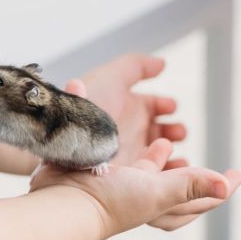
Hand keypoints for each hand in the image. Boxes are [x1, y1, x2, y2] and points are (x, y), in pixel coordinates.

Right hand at [30, 139, 240, 237]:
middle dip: (191, 178)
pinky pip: (124, 156)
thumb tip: (228, 186)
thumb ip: (191, 185)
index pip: (198, 199)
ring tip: (165, 143)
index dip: (220, 187)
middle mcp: (141, 196)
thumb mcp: (158, 191)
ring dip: (161, 162)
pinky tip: (133, 130)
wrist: (62, 202)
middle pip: (176, 190)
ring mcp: (119, 184)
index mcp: (159, 203)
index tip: (239, 175)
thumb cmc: (111, 201)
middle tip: (204, 166)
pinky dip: (133, 146)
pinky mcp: (99, 169)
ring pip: (149, 174)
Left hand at [66, 54, 186, 167]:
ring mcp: (128, 153)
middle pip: (160, 130)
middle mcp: (129, 130)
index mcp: (127, 107)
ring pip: (159, 153)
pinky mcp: (126, 175)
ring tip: (177, 155)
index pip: (152, 105)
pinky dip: (165, 172)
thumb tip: (162, 64)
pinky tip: (171, 170)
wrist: (62, 141)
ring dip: (172, 152)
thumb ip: (137, 66)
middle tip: (179, 132)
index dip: (165, 105)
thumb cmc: (83, 107)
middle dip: (174, 130)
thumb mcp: (111, 78)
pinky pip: (152, 174)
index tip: (170, 107)